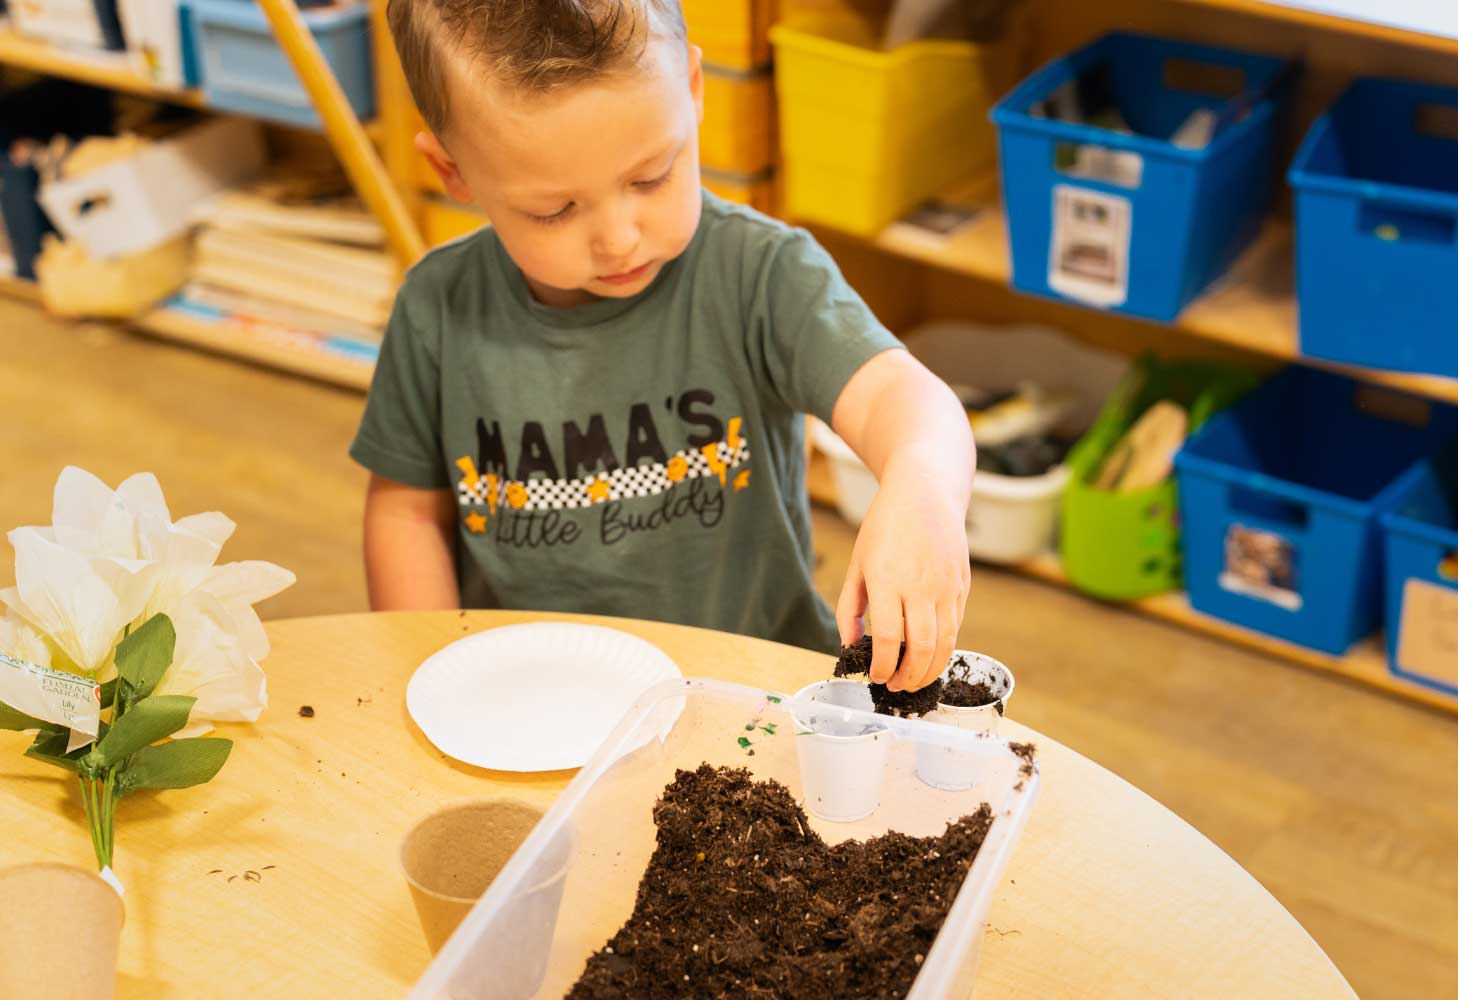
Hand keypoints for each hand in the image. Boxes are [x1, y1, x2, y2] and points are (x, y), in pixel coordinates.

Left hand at [834, 480, 969, 691]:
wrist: (925, 492)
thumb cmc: (884, 528)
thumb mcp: (857, 564)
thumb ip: (850, 609)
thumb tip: (851, 647)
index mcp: (888, 580)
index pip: (891, 639)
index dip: (884, 667)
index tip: (876, 678)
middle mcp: (922, 585)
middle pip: (922, 647)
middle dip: (909, 677)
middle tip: (896, 688)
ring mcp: (947, 586)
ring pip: (946, 643)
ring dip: (930, 671)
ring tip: (914, 681)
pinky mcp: (962, 585)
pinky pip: (956, 627)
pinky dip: (944, 649)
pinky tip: (929, 656)